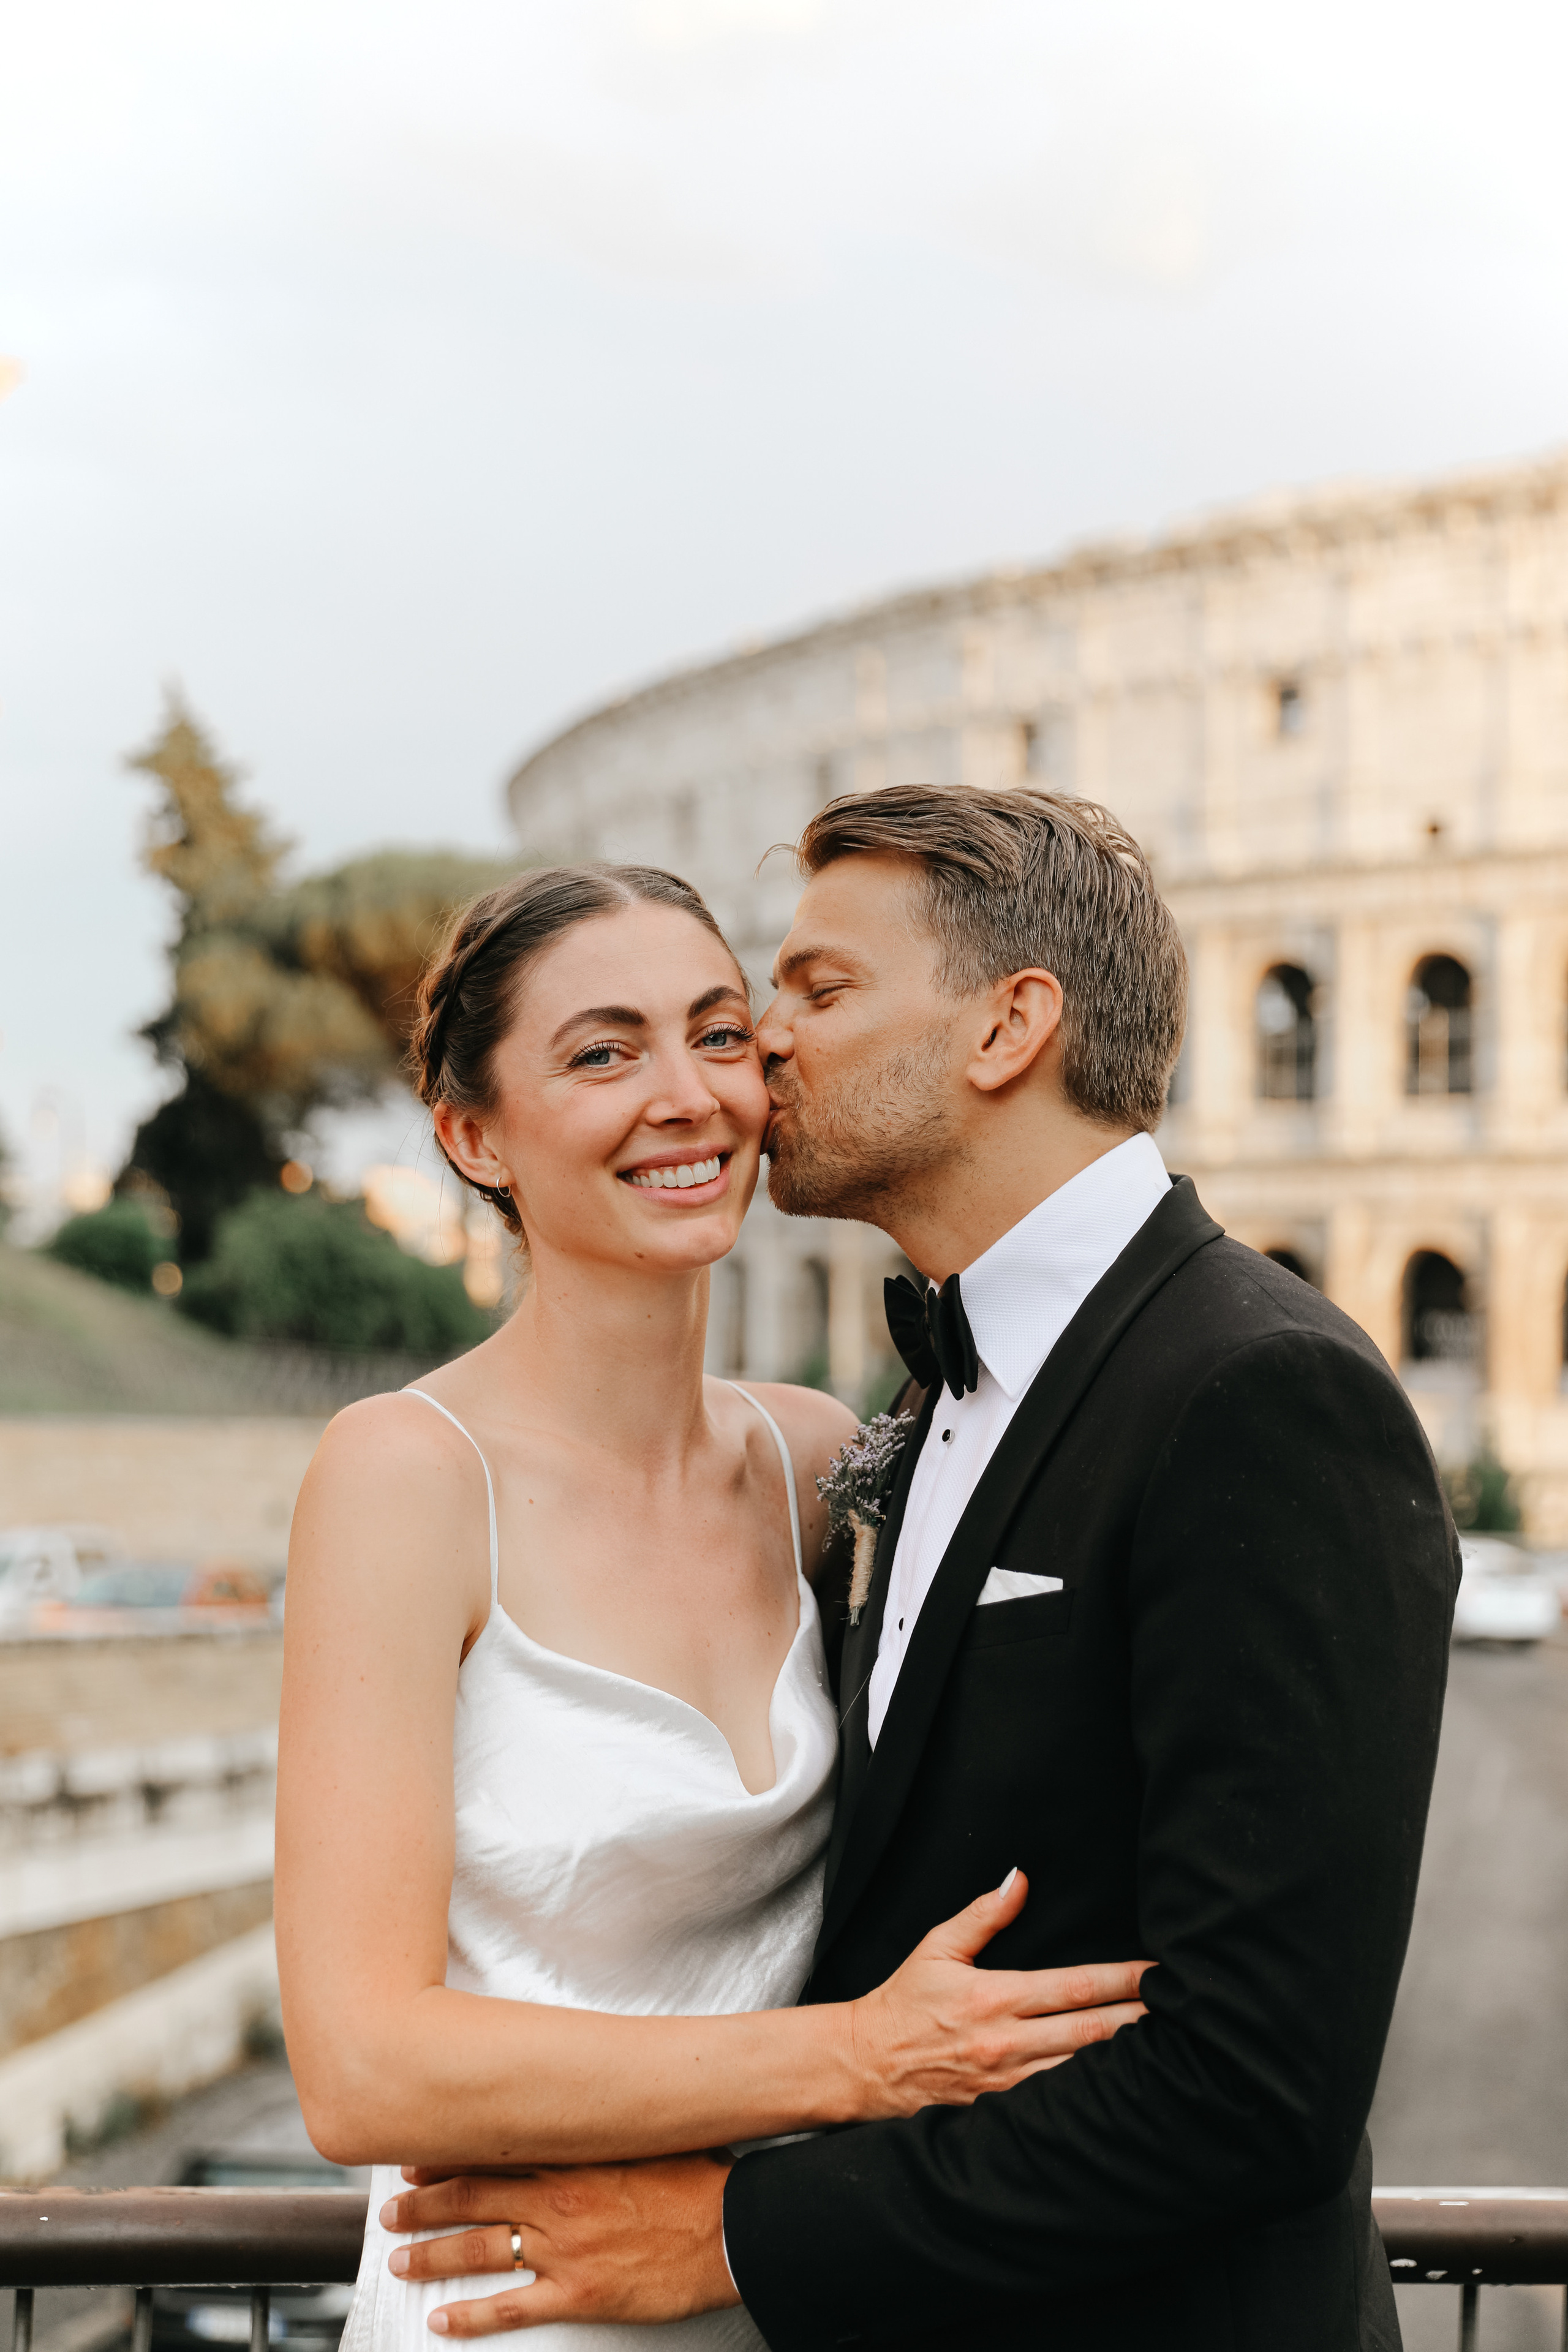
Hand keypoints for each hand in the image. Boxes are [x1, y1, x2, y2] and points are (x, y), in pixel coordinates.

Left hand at [380, 2153, 736, 2333]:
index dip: (448, 2155)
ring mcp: (564, 2249)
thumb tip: (580, 2108)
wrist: (731, 2227)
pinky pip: (511, 2308)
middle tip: (391, 2208)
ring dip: (432, 2255)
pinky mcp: (578, 2295)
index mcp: (573, 2155)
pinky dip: (471, 2316)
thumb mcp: (645, 2136)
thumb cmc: (697, 2180)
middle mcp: (558, 2198)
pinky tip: (442, 2319)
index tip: (416, 2155)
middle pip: (473, 2198)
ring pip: (480, 2249)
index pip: (493, 2150)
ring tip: (398, 2260)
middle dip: (425, 2204)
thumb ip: (603, 2127)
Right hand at [846, 1867, 1152, 2116]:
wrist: (865, 2064)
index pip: (1075, 1986)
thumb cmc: (903, 2001)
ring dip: (1126, 2064)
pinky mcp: (1000, 2114)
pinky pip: (1057, 2106)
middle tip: (1188, 2013)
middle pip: (1092, 2033)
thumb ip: (984, 1914)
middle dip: (1141, 2022)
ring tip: (1170, 2053)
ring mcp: (1006, 2085)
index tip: (1158, 1973)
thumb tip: (1020, 1878)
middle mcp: (1006, 2042)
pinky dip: (1092, 2096)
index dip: (1123, 1980)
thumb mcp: (937, 1946)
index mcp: (994, 1996)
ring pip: (1082, 2075)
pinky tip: (1122, 2092)